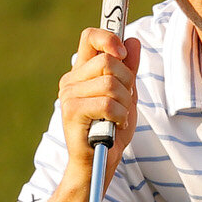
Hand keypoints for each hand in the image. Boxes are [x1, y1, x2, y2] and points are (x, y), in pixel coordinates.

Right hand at [58, 26, 140, 177]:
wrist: (98, 164)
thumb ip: (128, 69)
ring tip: (118, 117)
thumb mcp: (126, 96)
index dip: (109, 38)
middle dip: (126, 82)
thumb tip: (133, 41)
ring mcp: (69, 95)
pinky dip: (119, 115)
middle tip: (123, 102)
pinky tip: (114, 125)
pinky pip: (107, 103)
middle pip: (108, 60)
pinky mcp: (72, 111)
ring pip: (110, 83)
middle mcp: (71, 80)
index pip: (90, 37)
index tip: (122, 52)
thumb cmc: (111, 131)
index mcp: (82, 72)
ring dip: (124, 103)